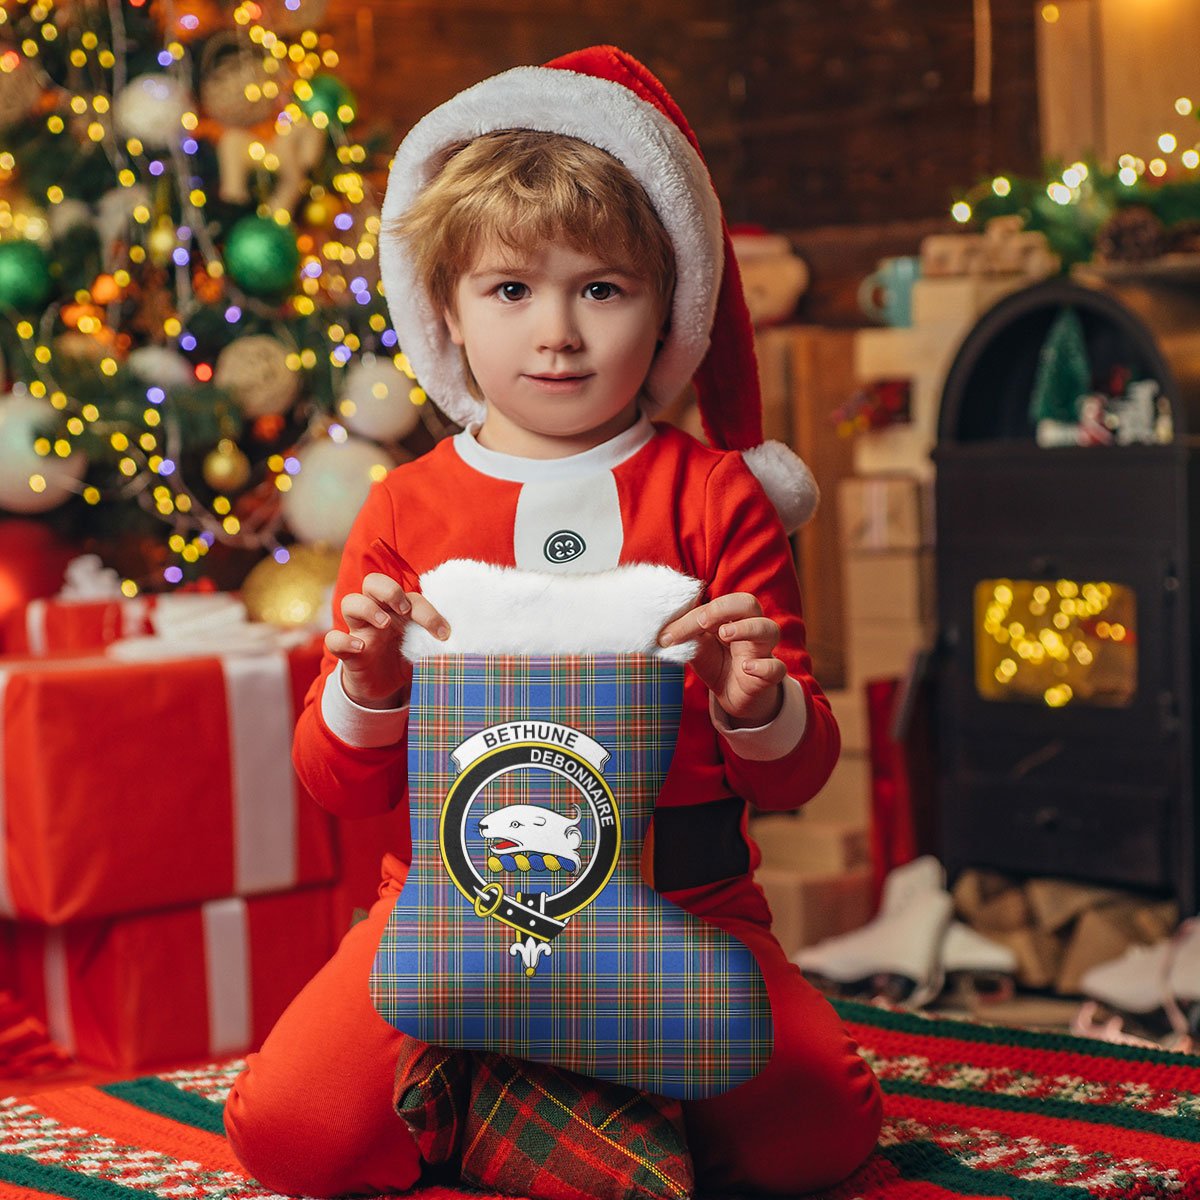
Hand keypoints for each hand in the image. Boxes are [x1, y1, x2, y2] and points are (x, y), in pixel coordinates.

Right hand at [324, 572, 449, 708]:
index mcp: (398, 610)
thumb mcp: (423, 649)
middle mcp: (377, 614)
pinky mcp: (346, 652)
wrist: (384, 688)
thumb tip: (463, 644)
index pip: (410, 596)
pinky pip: (333, 639)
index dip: (428, 611)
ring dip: (367, 608)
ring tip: (385, 623)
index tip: (443, 633)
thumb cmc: (405, 659)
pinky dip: (343, 640)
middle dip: (389, 590)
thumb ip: (436, 642)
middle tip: (404, 609)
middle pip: (373, 582)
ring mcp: (359, 631)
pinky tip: (361, 648)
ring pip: (350, 602)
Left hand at [658, 592, 785, 726]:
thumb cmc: (717, 663)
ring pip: (769, 629)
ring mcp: (762, 651)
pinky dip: (764, 666)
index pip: (716, 604)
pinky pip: (776, 667)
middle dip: (725, 608)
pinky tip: (747, 667)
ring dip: (747, 628)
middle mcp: (750, 628)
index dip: (692, 616)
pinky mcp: (769, 676)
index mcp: (731, 617)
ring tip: (725, 634)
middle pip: (749, 604)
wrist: (733, 696)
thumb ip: (685, 635)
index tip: (668, 635)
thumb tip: (661, 631)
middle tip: (703, 622)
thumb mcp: (697, 648)